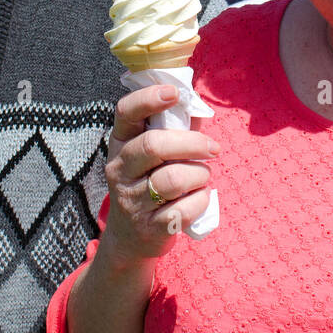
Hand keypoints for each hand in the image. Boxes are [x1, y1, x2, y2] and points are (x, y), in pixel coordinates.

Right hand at [100, 85, 219, 264]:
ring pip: (173, 179)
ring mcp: (131, 201)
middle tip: (213, 148)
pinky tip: (198, 199)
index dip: (148, 98)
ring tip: (202, 177)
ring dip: (199, 175)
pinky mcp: (149, 228)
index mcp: (120, 144)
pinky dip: (201, 201)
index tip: (174, 93)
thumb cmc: (150, 182)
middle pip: (154, 145)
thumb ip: (174, 128)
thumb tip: (198, 103)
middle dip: (192, 143)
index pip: (126, 113)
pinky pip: (184, 210)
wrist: (131, 239)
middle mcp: (120, 170)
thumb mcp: (153, 155)